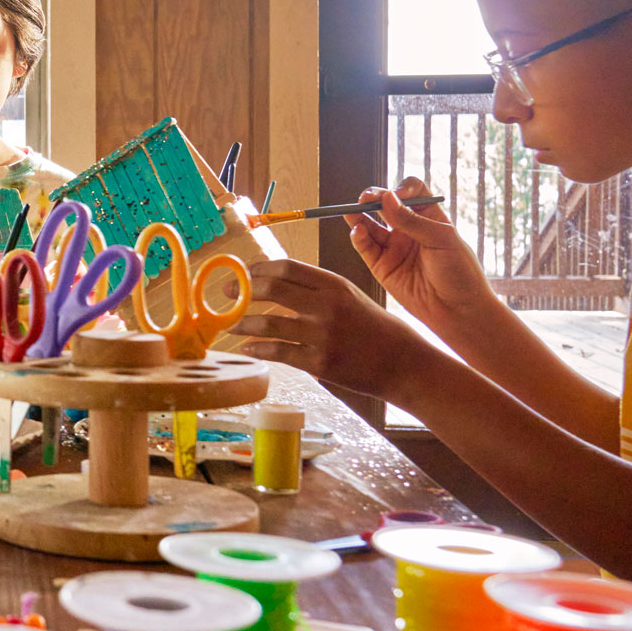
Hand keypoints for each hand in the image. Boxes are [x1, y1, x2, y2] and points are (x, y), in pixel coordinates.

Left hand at [229, 259, 437, 399]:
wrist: (403, 363)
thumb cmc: (374, 328)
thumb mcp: (350, 297)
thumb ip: (317, 289)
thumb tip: (274, 280)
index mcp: (334, 285)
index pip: (287, 267)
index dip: (259, 268)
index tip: (243, 272)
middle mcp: (327, 306)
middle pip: (273, 289)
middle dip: (243, 290)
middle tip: (227, 294)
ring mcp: (323, 335)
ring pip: (269, 323)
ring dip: (243, 323)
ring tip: (230, 325)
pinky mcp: (320, 363)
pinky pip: (279, 352)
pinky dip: (257, 349)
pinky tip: (248, 348)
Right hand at [348, 178, 495, 328]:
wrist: (458, 311)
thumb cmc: (460, 272)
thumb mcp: (441, 239)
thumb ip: (412, 220)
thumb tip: (386, 197)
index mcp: (429, 217)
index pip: (412, 191)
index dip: (402, 188)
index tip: (398, 193)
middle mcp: (409, 229)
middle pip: (385, 204)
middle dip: (374, 197)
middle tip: (367, 198)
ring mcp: (394, 247)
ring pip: (369, 224)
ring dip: (359, 214)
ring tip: (353, 210)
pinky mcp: (382, 266)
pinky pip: (365, 247)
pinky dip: (358, 237)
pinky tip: (358, 230)